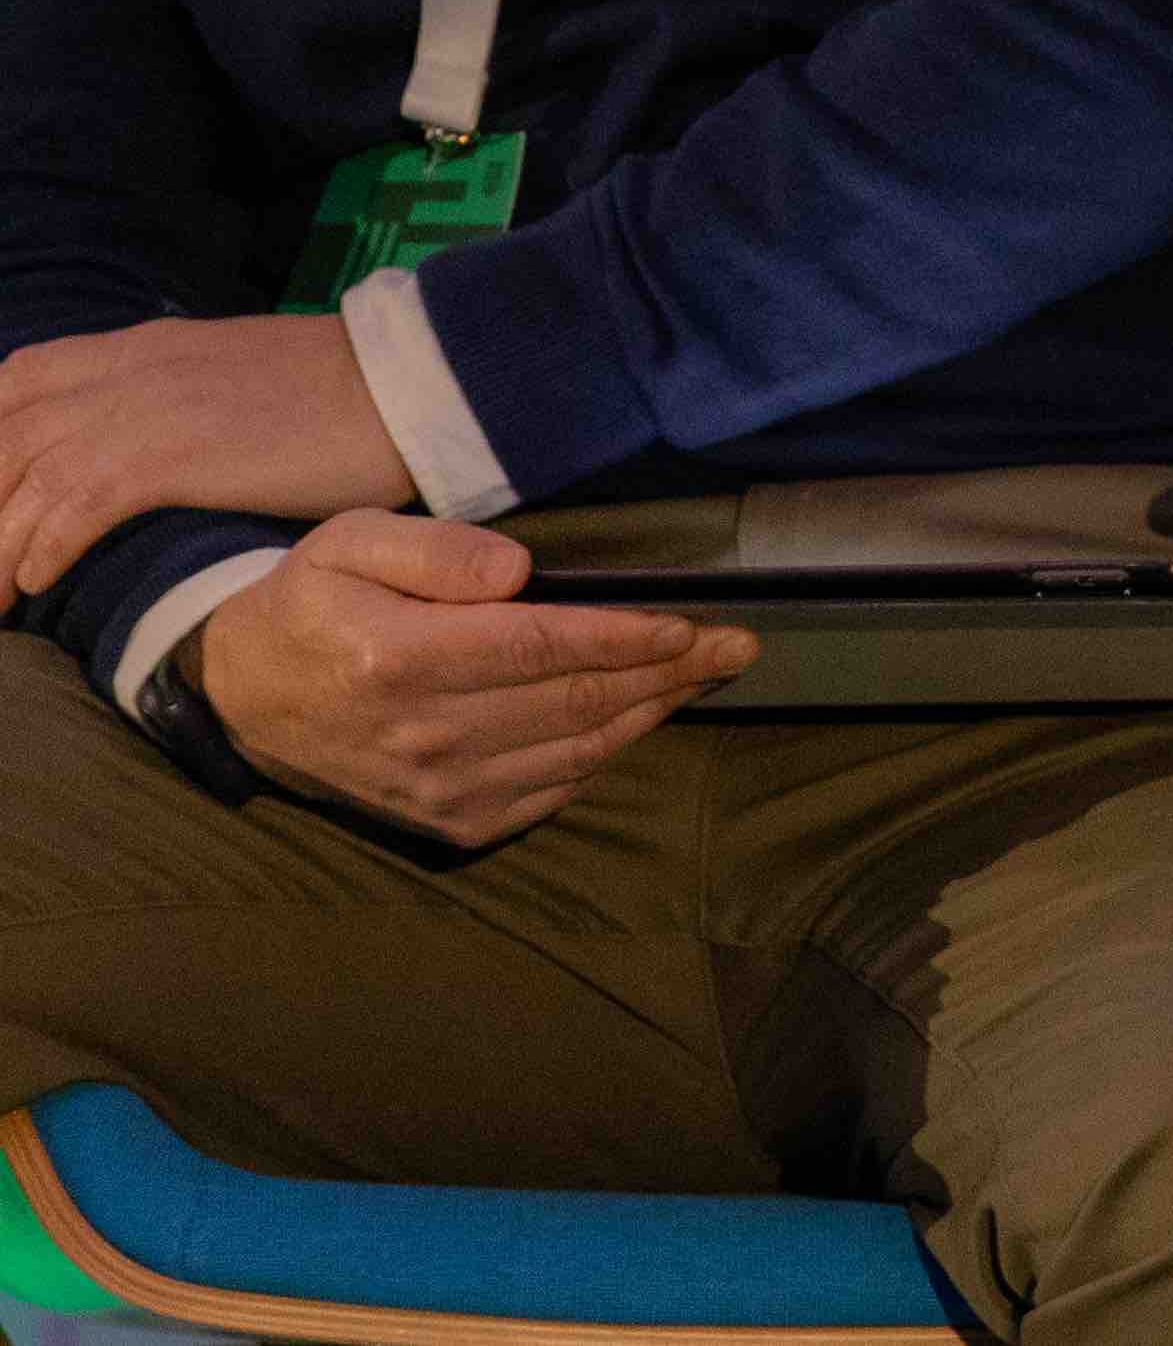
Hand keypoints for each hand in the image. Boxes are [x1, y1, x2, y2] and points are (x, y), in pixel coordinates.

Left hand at [0, 314, 414, 596]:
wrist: (410, 382)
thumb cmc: (340, 391)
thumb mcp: (234, 374)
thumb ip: (177, 393)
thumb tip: (148, 439)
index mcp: (140, 348)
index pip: (18, 381)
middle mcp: (128, 371)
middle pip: (4, 437)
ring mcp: (149, 409)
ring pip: (26, 479)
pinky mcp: (179, 453)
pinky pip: (80, 504)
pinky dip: (47, 545)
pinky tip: (38, 582)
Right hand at [193, 509, 755, 847]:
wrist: (242, 696)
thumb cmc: (310, 604)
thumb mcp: (348, 544)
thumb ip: (435, 550)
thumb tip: (518, 573)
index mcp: (402, 660)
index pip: (544, 648)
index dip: (628, 637)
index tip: (694, 625)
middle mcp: (426, 734)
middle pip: (578, 701)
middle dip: (670, 672)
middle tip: (737, 647)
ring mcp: (438, 788)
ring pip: (578, 749)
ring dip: (651, 712)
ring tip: (704, 676)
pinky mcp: (448, 821)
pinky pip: (552, 788)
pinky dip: (603, 753)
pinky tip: (635, 718)